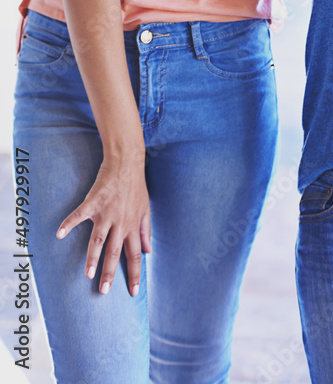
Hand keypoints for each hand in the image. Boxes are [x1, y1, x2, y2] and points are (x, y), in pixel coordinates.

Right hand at [56, 155, 150, 295]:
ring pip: (99, 240)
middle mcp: (120, 222)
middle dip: (109, 273)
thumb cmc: (136, 187)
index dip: (135, 274)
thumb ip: (146, 231)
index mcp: (133, 226)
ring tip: (87, 274)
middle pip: (115, 252)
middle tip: (104, 291)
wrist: (127, 163)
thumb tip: (148, 250)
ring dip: (92, 257)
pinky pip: (80, 215)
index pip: (135, 255)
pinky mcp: (94, 202)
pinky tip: (60, 234)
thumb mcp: (146, 209)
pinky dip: (69, 223)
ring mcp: (106, 213)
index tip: (133, 292)